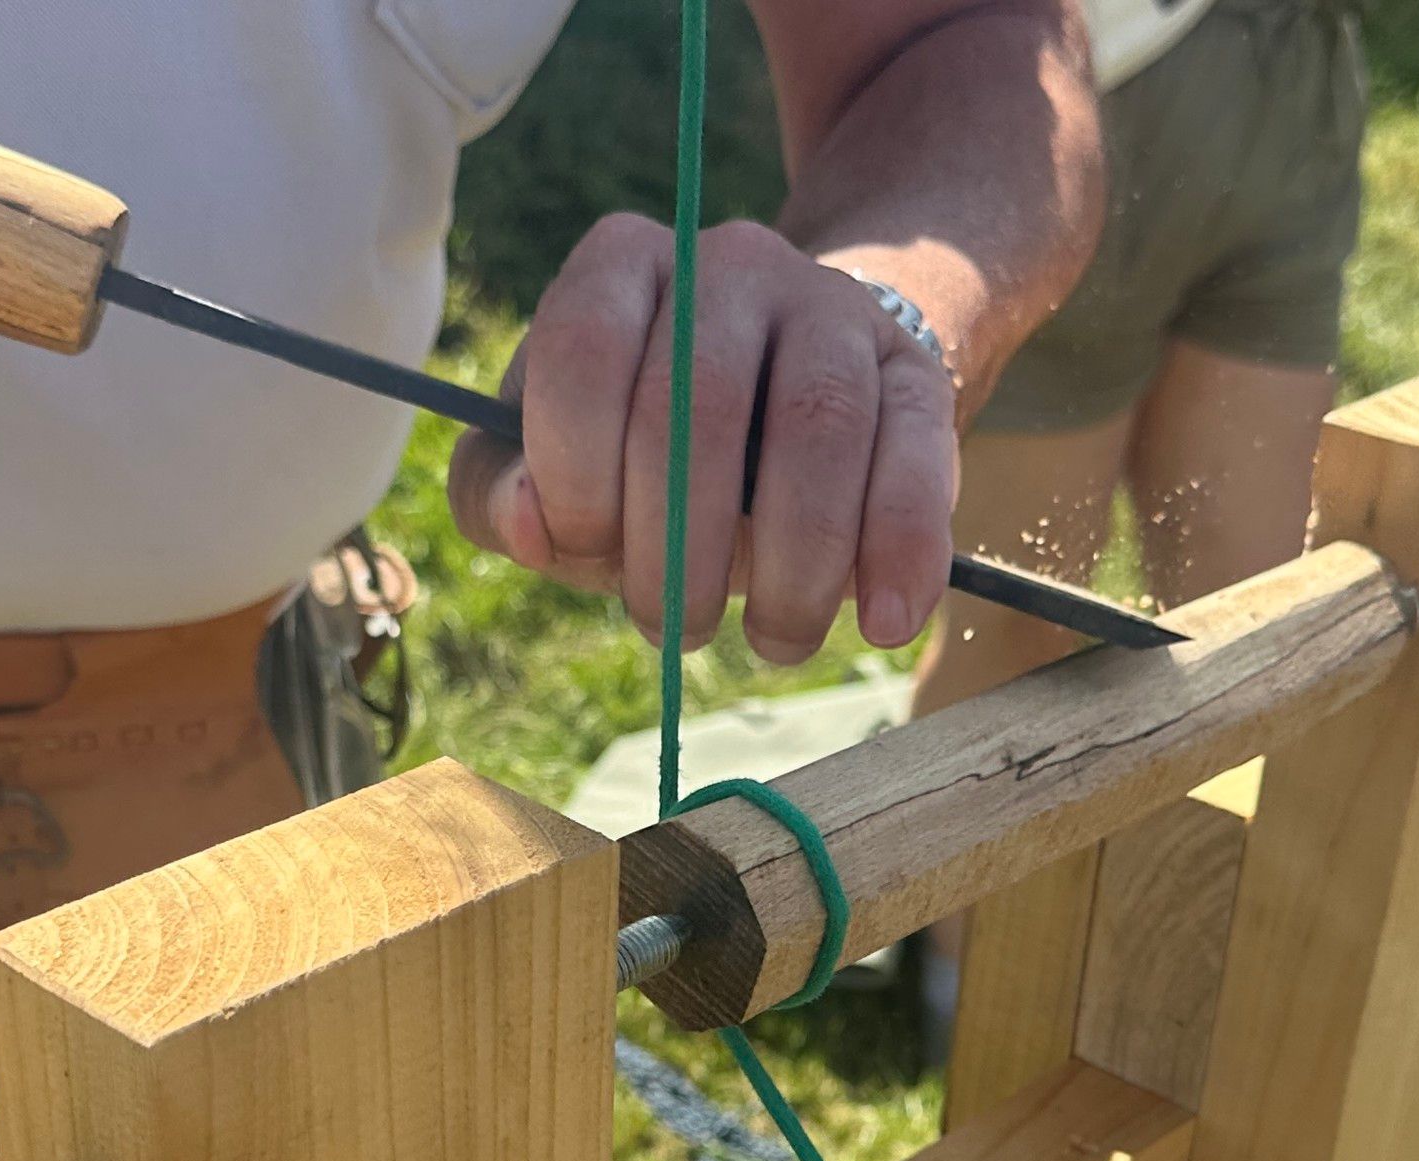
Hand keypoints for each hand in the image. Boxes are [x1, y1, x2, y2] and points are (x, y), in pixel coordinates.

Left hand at [448, 214, 959, 663]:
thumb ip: (501, 494)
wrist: (791, 402)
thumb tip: (531, 522)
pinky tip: (882, 621)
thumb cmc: (643, 451)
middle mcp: (729, 263)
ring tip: (776, 639)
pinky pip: (917, 455)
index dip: (577, 474)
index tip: (586, 553)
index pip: (583, 350)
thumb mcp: (547, 461)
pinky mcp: (913, 372)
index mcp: (620, 265)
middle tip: (678, 632)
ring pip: (818, 425)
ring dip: (793, 564)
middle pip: (699, 401)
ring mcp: (832, 309)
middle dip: (680, 547)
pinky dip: (901, 550)